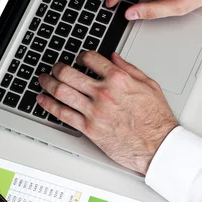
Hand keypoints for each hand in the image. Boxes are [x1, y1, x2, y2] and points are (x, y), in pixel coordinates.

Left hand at [37, 51, 177, 174]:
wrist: (158, 146)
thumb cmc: (156, 119)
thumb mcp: (149, 85)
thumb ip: (129, 69)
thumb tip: (114, 58)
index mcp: (119, 79)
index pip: (91, 59)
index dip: (81, 56)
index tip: (78, 58)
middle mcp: (104, 93)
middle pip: (69, 73)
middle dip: (58, 67)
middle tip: (55, 67)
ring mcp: (94, 111)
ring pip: (61, 92)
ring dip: (48, 83)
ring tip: (44, 79)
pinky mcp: (89, 129)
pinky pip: (63, 114)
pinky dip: (49, 106)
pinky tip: (43, 100)